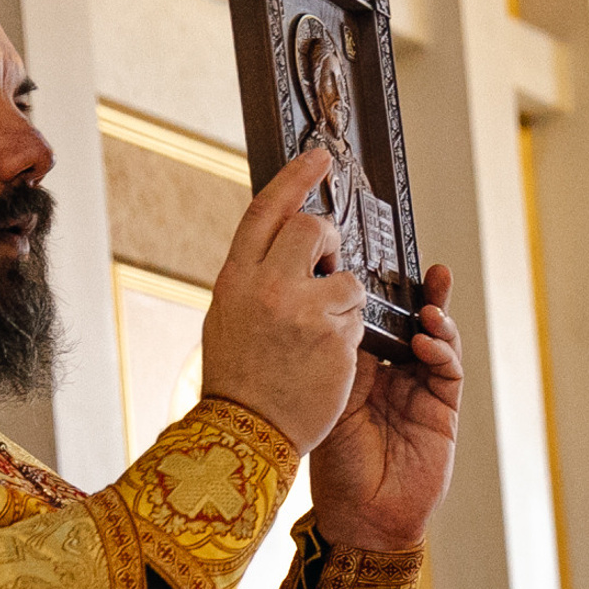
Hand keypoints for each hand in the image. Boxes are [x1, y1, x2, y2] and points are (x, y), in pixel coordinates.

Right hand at [201, 152, 362, 455]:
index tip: (320, 158)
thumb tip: (283, 248)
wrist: (247, 431)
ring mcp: (305, 311)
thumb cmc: (239, 377)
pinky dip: (350, 332)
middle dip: (330, 241)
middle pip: (315, 231)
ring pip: (348, 280)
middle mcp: (269, 286)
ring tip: (319, 332)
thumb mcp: (230, 315)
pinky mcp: (336, 338)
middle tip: (330, 262)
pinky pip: (358, 318)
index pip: (268, 210)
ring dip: (344, 300)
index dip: (296, 178)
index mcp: (236, 277)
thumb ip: (257, 277)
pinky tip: (327, 356)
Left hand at [307, 266, 464, 552]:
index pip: (373, 319)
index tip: (378, 264)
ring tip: (428, 305)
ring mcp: (420, 391)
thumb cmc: (335, 465)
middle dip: (419, 296)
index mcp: (360, 370)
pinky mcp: (442, 410)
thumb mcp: (329, 399)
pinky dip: (442, 352)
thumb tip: (343, 306)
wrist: (362, 517)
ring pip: (436, 341)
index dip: (379, 293)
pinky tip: (428, 342)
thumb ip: (343, 358)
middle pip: (410, 323)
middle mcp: (392, 375)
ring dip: (436, 319)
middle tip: (425, 269)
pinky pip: (448, 371)